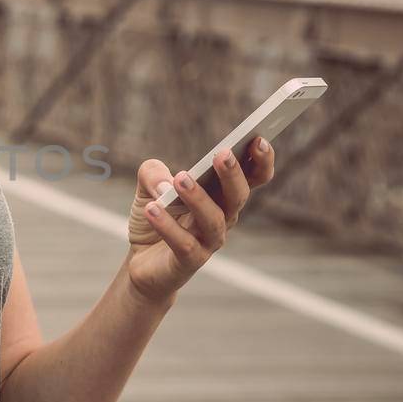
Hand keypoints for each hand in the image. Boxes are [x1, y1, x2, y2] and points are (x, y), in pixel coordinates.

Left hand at [125, 136, 275, 302]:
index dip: (261, 160)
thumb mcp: (148, 186)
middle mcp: (223, 217)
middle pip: (238, 196)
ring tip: (180, 179)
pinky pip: (184, 243)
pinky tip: (152, 208)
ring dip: (198, 198)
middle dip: (233, 174)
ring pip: (213, 220)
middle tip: (223, 154)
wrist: (141, 263)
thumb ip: (153, 172)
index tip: (259, 138)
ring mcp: (209, 241)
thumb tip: (165, 181)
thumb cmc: (156, 216)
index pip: (253, 177)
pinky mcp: (190, 261)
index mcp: (222, 194)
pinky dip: (168, 225)